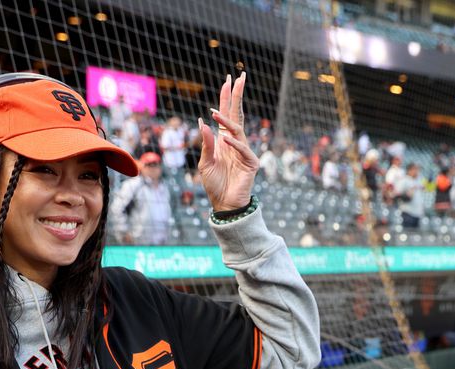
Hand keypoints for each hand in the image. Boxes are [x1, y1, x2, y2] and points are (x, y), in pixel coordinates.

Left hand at [198, 73, 258, 212]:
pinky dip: (233, 144)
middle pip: (238, 114)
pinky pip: (242, 149)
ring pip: (237, 130)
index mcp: (224, 140)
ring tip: (215, 112)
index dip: (227, 98)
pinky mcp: (251, 163)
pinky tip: (224, 139)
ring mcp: (245, 151)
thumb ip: (205, 144)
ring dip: (226, 120)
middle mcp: (236, 142)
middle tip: (239, 77)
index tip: (228, 80)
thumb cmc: (214, 184)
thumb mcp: (205, 163)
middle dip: (237, 96)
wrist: (224, 204)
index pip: (227, 114)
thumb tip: (203, 122)